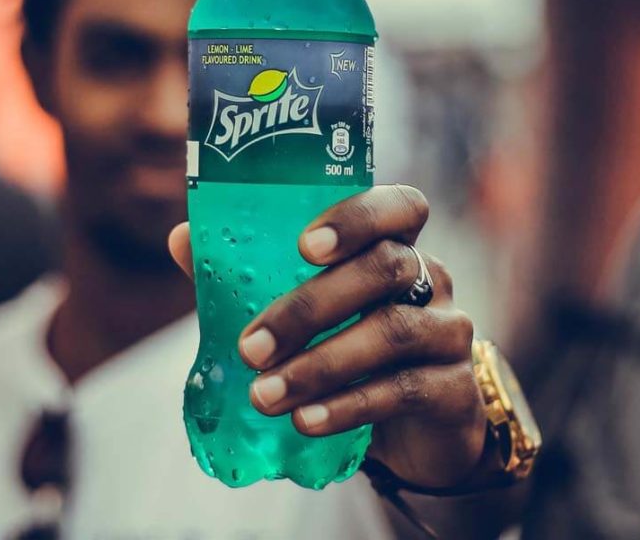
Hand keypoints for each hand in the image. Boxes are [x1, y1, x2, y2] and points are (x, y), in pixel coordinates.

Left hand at [169, 185, 487, 488]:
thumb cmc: (351, 351)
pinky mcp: (456, 389)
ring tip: (265, 395)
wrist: (414, 433)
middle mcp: (431, 278)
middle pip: (385, 268)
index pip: (399, 206)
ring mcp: (449, 332)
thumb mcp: (306, 313)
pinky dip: (348, 405)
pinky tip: (305, 421)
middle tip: (250, 347)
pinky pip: (404, 389)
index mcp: (396, 245)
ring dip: (319, 364)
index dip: (356, 218)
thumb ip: (251, 274)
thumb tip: (182, 238)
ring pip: (392, 331)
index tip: (303, 247)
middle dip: (310, 306)